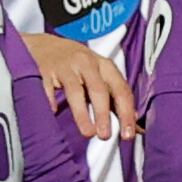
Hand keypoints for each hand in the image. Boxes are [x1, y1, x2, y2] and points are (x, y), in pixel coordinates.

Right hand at [21, 32, 138, 141]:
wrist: (47, 45)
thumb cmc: (79, 65)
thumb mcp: (101, 76)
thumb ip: (116, 100)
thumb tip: (136, 126)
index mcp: (105, 66)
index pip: (121, 89)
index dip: (126, 113)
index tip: (128, 134)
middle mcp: (87, 63)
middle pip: (99, 89)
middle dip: (104, 114)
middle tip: (106, 136)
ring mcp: (66, 66)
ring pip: (75, 90)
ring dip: (82, 113)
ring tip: (88, 133)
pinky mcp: (46, 70)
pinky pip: (49, 87)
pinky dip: (52, 100)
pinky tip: (55, 113)